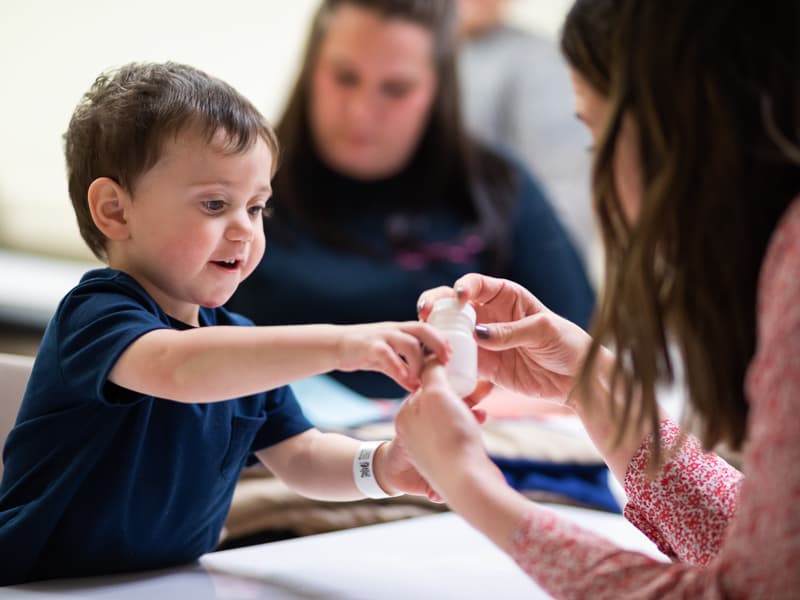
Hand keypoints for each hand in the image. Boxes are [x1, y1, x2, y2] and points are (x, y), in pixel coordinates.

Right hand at [335, 321, 449, 391]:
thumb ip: (403, 369)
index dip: (442, 340)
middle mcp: (394, 329)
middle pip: (423, 329)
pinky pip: (387, 355)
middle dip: (439, 344)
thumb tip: (419, 387)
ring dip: (420, 363)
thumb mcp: (388, 358)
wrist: (334, 345)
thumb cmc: (364, 351)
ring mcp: (382, 336)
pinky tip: (406, 383)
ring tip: (421, 381)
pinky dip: (400, 369)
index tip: (451, 356)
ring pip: (409, 343)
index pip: (428, 329)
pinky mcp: (368, 346)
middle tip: (446, 363)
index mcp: (401, 330)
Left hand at [394, 359, 503, 501]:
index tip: (464, 370)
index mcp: (407, 416)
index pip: (424, 387)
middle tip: (481, 384)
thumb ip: (432, 373)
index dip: (445, 376)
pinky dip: (471, 425)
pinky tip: (482, 419)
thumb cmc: (449, 436)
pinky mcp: (449, 461)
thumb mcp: (437, 395)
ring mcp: (431, 449)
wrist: (466, 483)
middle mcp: (415, 434)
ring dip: (469, 407)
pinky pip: (460, 435)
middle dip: (462, 392)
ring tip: (486, 399)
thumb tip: (429, 357)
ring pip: (452, 418)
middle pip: (440, 402)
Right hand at [418, 274, 593, 402]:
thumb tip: (478, 335)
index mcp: (506, 297)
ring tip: (426, 342)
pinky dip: (445, 361)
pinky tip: (437, 364)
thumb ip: (511, 331)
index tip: (458, 297)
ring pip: (450, 332)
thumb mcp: (544, 331)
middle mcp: (489, 315)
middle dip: (435, 305)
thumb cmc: (568, 345)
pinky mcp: (484, 365)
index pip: (477, 284)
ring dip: (435, 334)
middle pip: (454, 305)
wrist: (577, 380)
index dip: (463, 287)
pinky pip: (459, 361)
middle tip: (425, 314)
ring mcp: (483, 341)